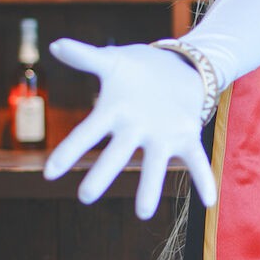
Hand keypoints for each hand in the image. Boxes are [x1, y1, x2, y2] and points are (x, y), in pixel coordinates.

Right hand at [42, 38, 217, 218]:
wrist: (176, 68)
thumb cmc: (137, 69)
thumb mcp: (112, 60)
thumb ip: (85, 56)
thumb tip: (56, 45)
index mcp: (113, 114)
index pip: (85, 134)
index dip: (67, 153)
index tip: (49, 174)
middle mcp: (135, 131)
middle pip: (116, 155)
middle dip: (101, 175)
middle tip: (85, 197)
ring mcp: (161, 137)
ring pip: (154, 166)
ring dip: (150, 188)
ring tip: (144, 214)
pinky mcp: (186, 136)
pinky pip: (196, 161)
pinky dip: (203, 180)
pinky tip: (210, 201)